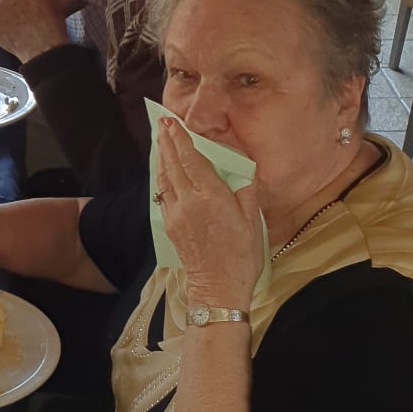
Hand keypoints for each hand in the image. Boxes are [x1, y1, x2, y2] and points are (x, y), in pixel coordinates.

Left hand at [155, 118, 264, 311]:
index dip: (181, 139)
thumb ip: (246, 191)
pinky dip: (162, 177)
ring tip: (160, 139)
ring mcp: (176, 214)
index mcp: (211, 197)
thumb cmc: (242, 256)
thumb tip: (245, 169)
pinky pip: (162, 194)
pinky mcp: (170, 226)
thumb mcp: (252, 221)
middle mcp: (189, 202)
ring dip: (161, 157)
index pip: (191, 160)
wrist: (218, 288)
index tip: (174, 123)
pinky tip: (163, 171)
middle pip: (173, 164)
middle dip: (167, 141)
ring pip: (164, 178)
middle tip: (162, 123)